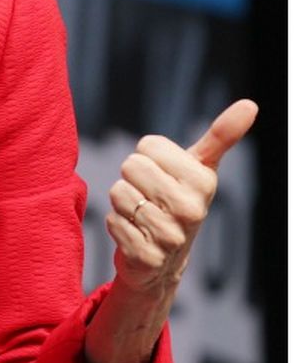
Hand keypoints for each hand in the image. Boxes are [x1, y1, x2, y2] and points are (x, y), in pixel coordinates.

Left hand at [106, 98, 256, 295]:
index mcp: (203, 182)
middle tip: (149, 195)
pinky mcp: (146, 256)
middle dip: (132, 178)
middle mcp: (191, 210)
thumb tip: (251, 104)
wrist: (165, 258)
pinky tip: (135, 234)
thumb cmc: (180, 200)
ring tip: (142, 214)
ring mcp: (169, 236)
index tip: (163, 174)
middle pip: (131, 165)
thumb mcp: (200, 168)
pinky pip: (111, 221)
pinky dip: (116, 224)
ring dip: (123, 202)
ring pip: (118, 192)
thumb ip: (220, 136)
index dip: (148, 156)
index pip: (148, 145)